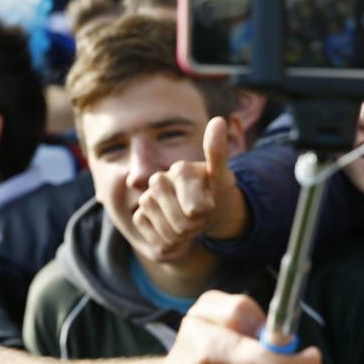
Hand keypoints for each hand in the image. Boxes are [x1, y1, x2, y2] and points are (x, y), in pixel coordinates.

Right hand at [134, 116, 244, 258]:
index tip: (210, 203)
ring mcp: (147, 200)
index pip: (195, 207)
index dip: (206, 211)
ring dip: (184, 236)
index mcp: (180, 169)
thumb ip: (218, 152)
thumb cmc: (215, 192)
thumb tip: (218, 120)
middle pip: (181, 222)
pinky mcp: (140, 218)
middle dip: (195, 225)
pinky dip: (170, 243)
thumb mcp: (223, 177)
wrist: (205, 209)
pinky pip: (156, 240)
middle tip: (200, 216)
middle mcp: (158, 181)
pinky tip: (176, 233)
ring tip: (190, 224)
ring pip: (167, 231)